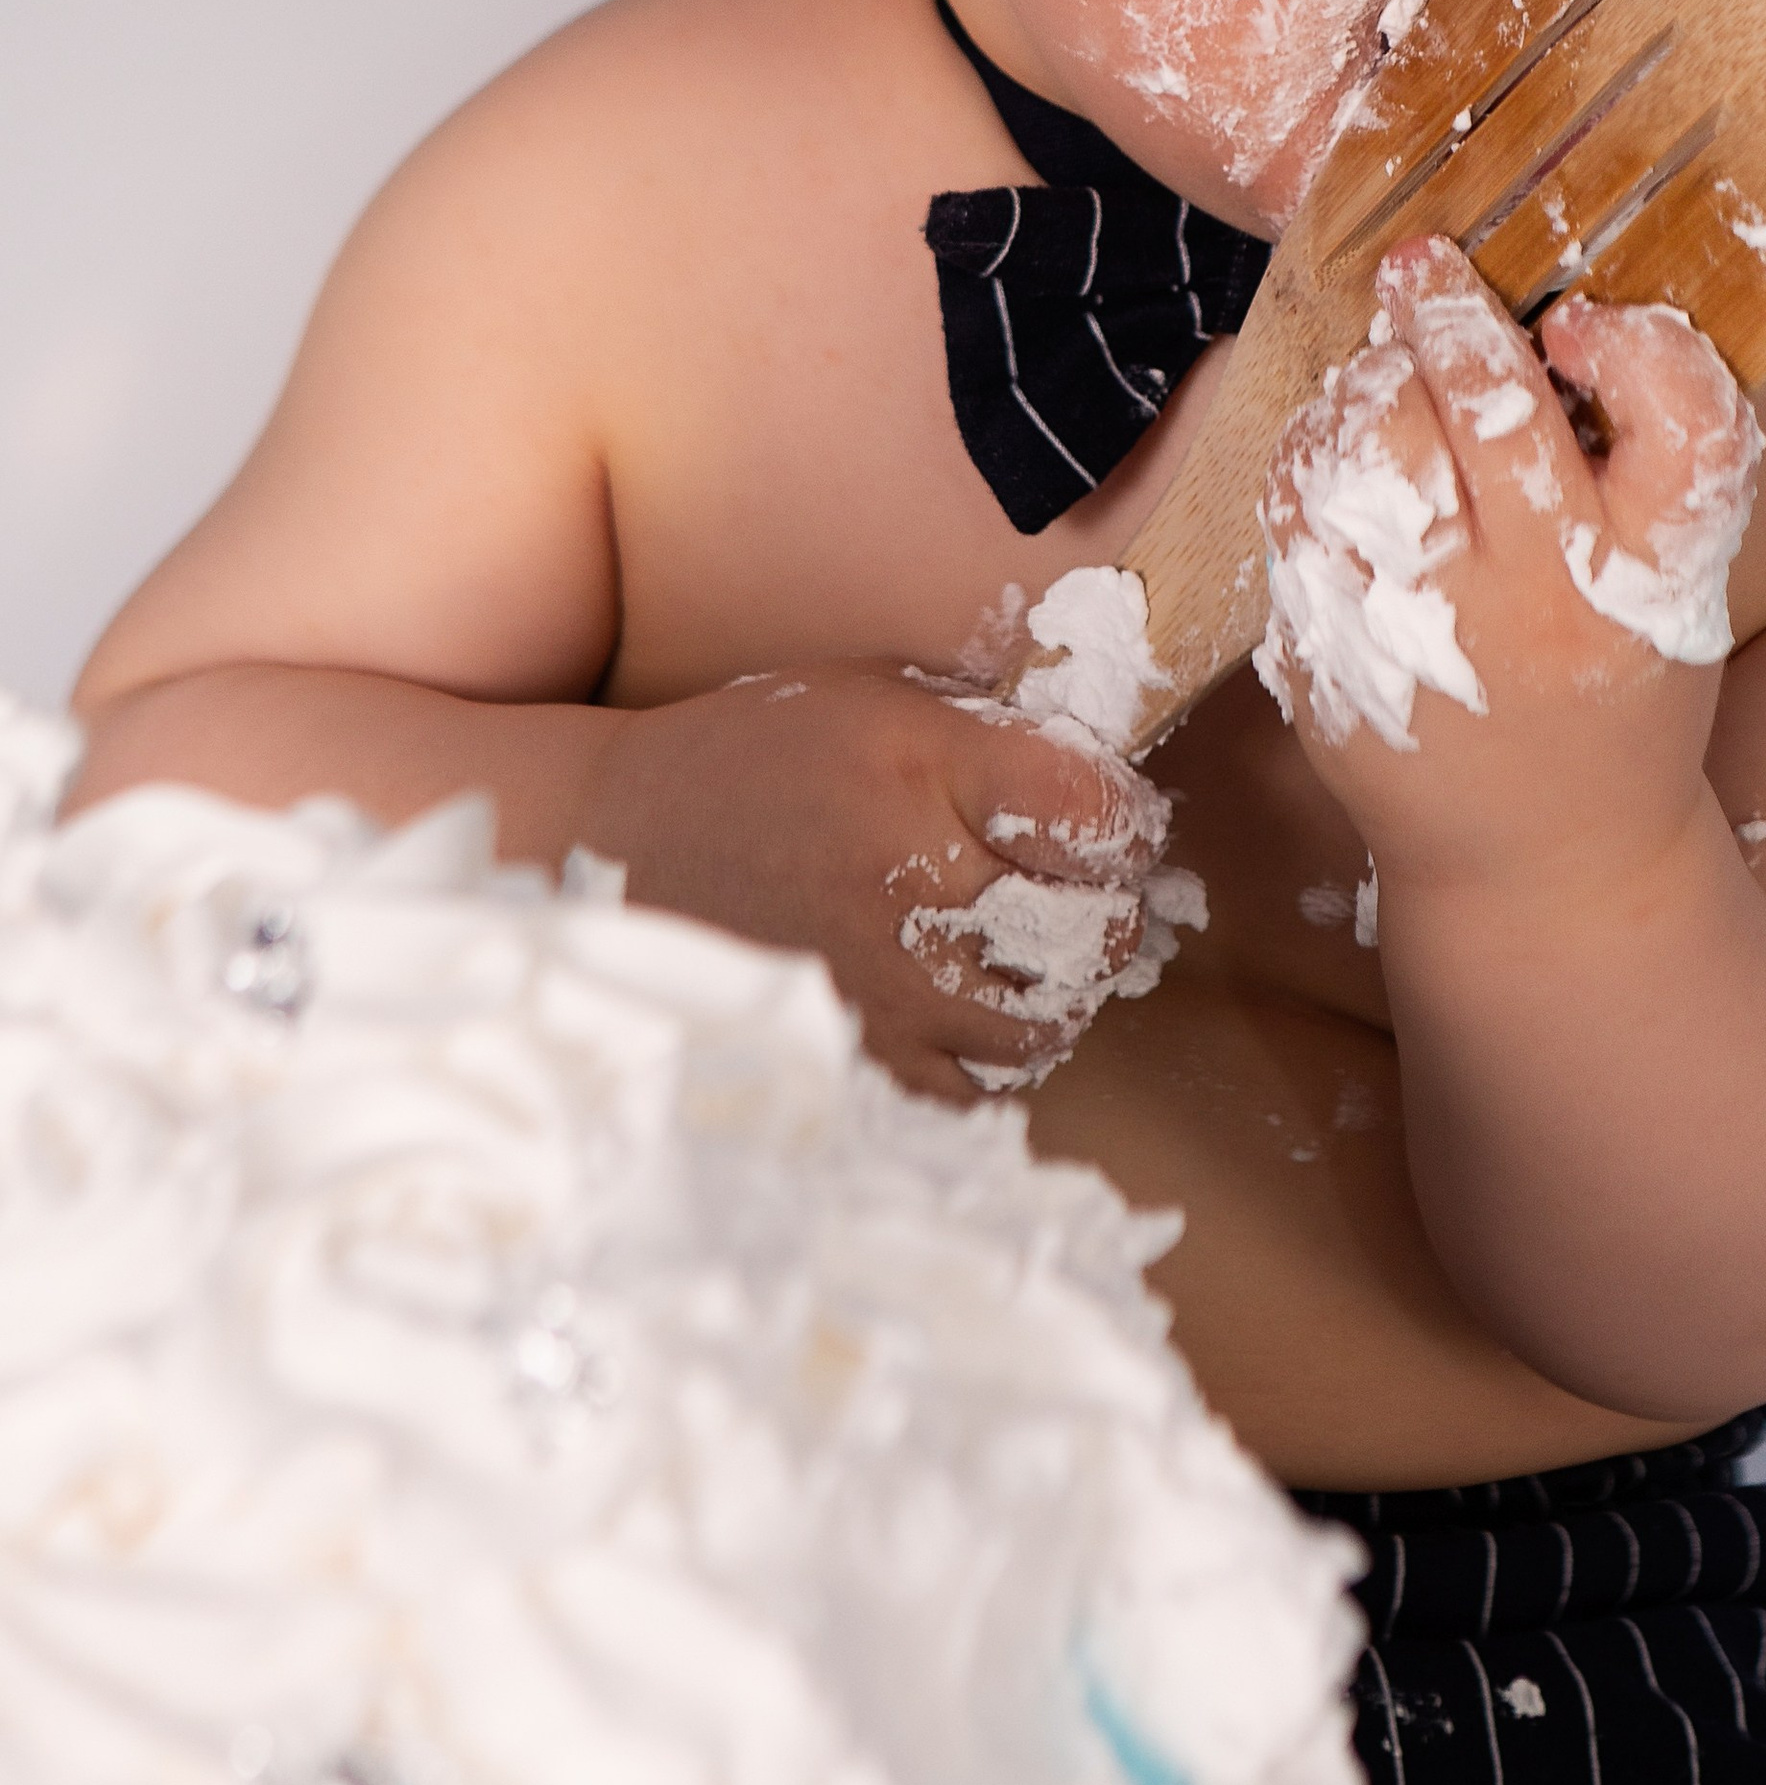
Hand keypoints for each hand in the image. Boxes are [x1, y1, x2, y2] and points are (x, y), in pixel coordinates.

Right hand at [586, 661, 1177, 1102]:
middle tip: (1079, 894)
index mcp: (925, 771)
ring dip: (1060, 990)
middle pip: (1088, 929)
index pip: (1095, 814)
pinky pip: (973, 1087)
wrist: (618, 837)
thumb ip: (989, 735)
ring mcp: (883, 983)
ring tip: (1029, 955)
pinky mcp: (853, 1053)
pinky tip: (969, 1004)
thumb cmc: (759, 754)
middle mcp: (910, 881)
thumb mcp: (876, 697)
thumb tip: (1104, 780)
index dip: (1128, 822)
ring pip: (1044, 1022)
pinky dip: (991, 1054)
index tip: (1114, 826)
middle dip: (1107, 911)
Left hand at [1256, 236, 1761, 909]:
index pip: (1685, 423)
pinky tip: (1338, 449)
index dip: (1641, 345)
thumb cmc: (1616, 695)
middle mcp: (1542, 605)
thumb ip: (1648, 463)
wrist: (1543, 866)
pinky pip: (1297, 512)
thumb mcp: (1677, 590)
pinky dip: (1311, 456)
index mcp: (1652, 581)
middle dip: (1449, 313)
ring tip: (1384, 367)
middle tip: (1429, 267)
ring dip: (1372, 379)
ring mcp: (1426, 635)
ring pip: (1373, 447)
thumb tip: (1560, 310)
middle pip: (1494, 411)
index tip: (1582, 319)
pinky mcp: (1333, 657)